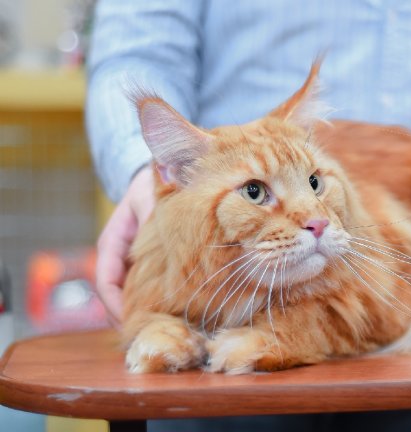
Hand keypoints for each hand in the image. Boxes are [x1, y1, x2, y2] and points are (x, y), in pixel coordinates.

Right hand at [96, 166, 154, 325]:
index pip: (105, 282)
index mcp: (112, 242)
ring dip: (145, 316)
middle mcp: (118, 258)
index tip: (133, 321)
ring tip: (165, 333)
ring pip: (132, 298)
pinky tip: (177, 316)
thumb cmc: (154, 184)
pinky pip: (149, 291)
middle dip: (131, 319)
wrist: (163, 173)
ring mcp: (132, 265)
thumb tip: (169, 238)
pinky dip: (158, 305)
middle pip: (116, 299)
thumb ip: (154, 215)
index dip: (115, 306)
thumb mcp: (151, 196)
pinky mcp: (149, 267)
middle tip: (152, 337)